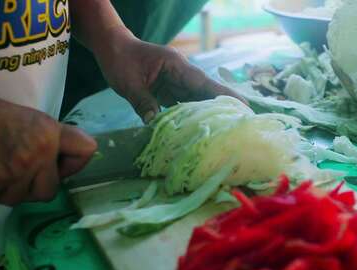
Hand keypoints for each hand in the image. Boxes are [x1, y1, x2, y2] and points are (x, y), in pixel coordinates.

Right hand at [0, 99, 96, 204]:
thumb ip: (57, 139)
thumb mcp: (33, 120)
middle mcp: (37, 154)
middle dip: (36, 185)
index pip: (86, 150)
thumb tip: (79, 157)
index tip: (59, 162)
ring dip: (12, 189)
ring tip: (1, 168)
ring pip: (21, 198)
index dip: (72, 162)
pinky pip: (1, 199)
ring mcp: (13, 173)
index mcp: (48, 133)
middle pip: (49, 191)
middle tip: (21, 170)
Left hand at [93, 27, 244, 122]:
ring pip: (197, 101)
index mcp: (177, 66)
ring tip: (222, 134)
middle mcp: (182, 74)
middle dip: (221, 109)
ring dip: (207, 116)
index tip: (244, 107)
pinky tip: (196, 132)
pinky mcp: (169, 90)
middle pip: (206, 94)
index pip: (205, 84)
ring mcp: (176, 82)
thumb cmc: (120, 60)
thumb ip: (144, 102)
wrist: (112, 48)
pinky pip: (183, 105)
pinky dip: (189, 118)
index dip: (225, 96)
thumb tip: (155, 124)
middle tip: (239, 128)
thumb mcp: (129, 83)